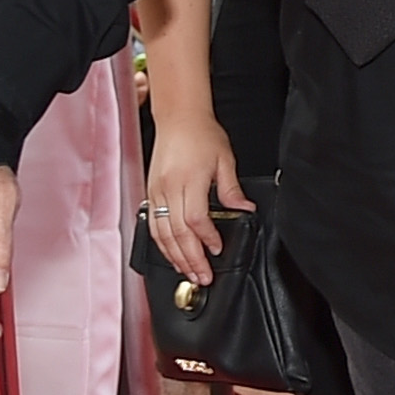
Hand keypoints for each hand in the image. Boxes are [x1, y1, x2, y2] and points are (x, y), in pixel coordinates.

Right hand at [145, 111, 247, 286]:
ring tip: (188, 272)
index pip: (194, 219)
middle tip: (202, 276)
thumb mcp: (225, 159)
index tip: (217, 249)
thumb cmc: (202, 135)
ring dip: (175, 256)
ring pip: (161, 233)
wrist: (178, 118)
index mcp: (188, 180)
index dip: (206, 239)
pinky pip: (153, 224)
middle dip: (190, 259)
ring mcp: (156, 191)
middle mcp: (168, 188)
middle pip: (176, 233)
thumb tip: (244, 210)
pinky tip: (171, 254)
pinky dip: (162, 243)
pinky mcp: (150, 192)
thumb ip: (232, 189)